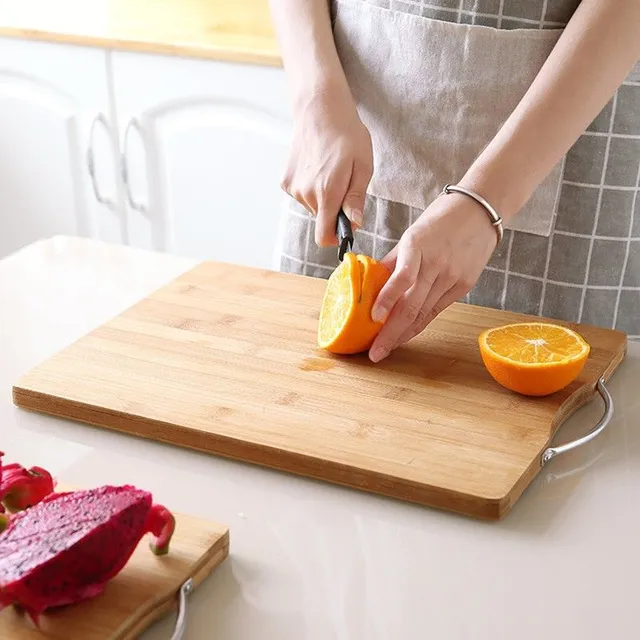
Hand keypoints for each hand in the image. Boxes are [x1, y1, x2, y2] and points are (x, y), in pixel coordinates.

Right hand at [280, 86, 373, 245]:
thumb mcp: (363, 166)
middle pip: (321, 220)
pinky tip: (317, 167)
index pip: (323, 235)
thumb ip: (356, 198)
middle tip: (344, 183)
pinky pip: (302, 196)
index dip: (335, 238)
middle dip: (334, 210)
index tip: (345, 228)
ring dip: (323, 197)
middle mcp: (306, 194)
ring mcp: (293, 188)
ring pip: (312, 207)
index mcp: (327, 192)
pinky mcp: (285, 181)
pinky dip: (311, 188)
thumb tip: (354, 224)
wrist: (319, 109)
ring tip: (331, 171)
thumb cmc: (347, 135)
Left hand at [368, 191, 498, 362]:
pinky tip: (407, 334)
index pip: (402, 279)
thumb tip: (369, 283)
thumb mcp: (411, 233)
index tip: (372, 319)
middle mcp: (437, 264)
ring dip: (404, 334)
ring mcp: (453, 277)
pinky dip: (420, 323)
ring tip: (386, 349)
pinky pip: (437, 309)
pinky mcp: (465, 285)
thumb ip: (392, 261)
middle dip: (391, 333)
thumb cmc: (441, 218)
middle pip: (412, 306)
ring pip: (424, 313)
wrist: (482, 209)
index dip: (387, 301)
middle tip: (375, 353)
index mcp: (417, 245)